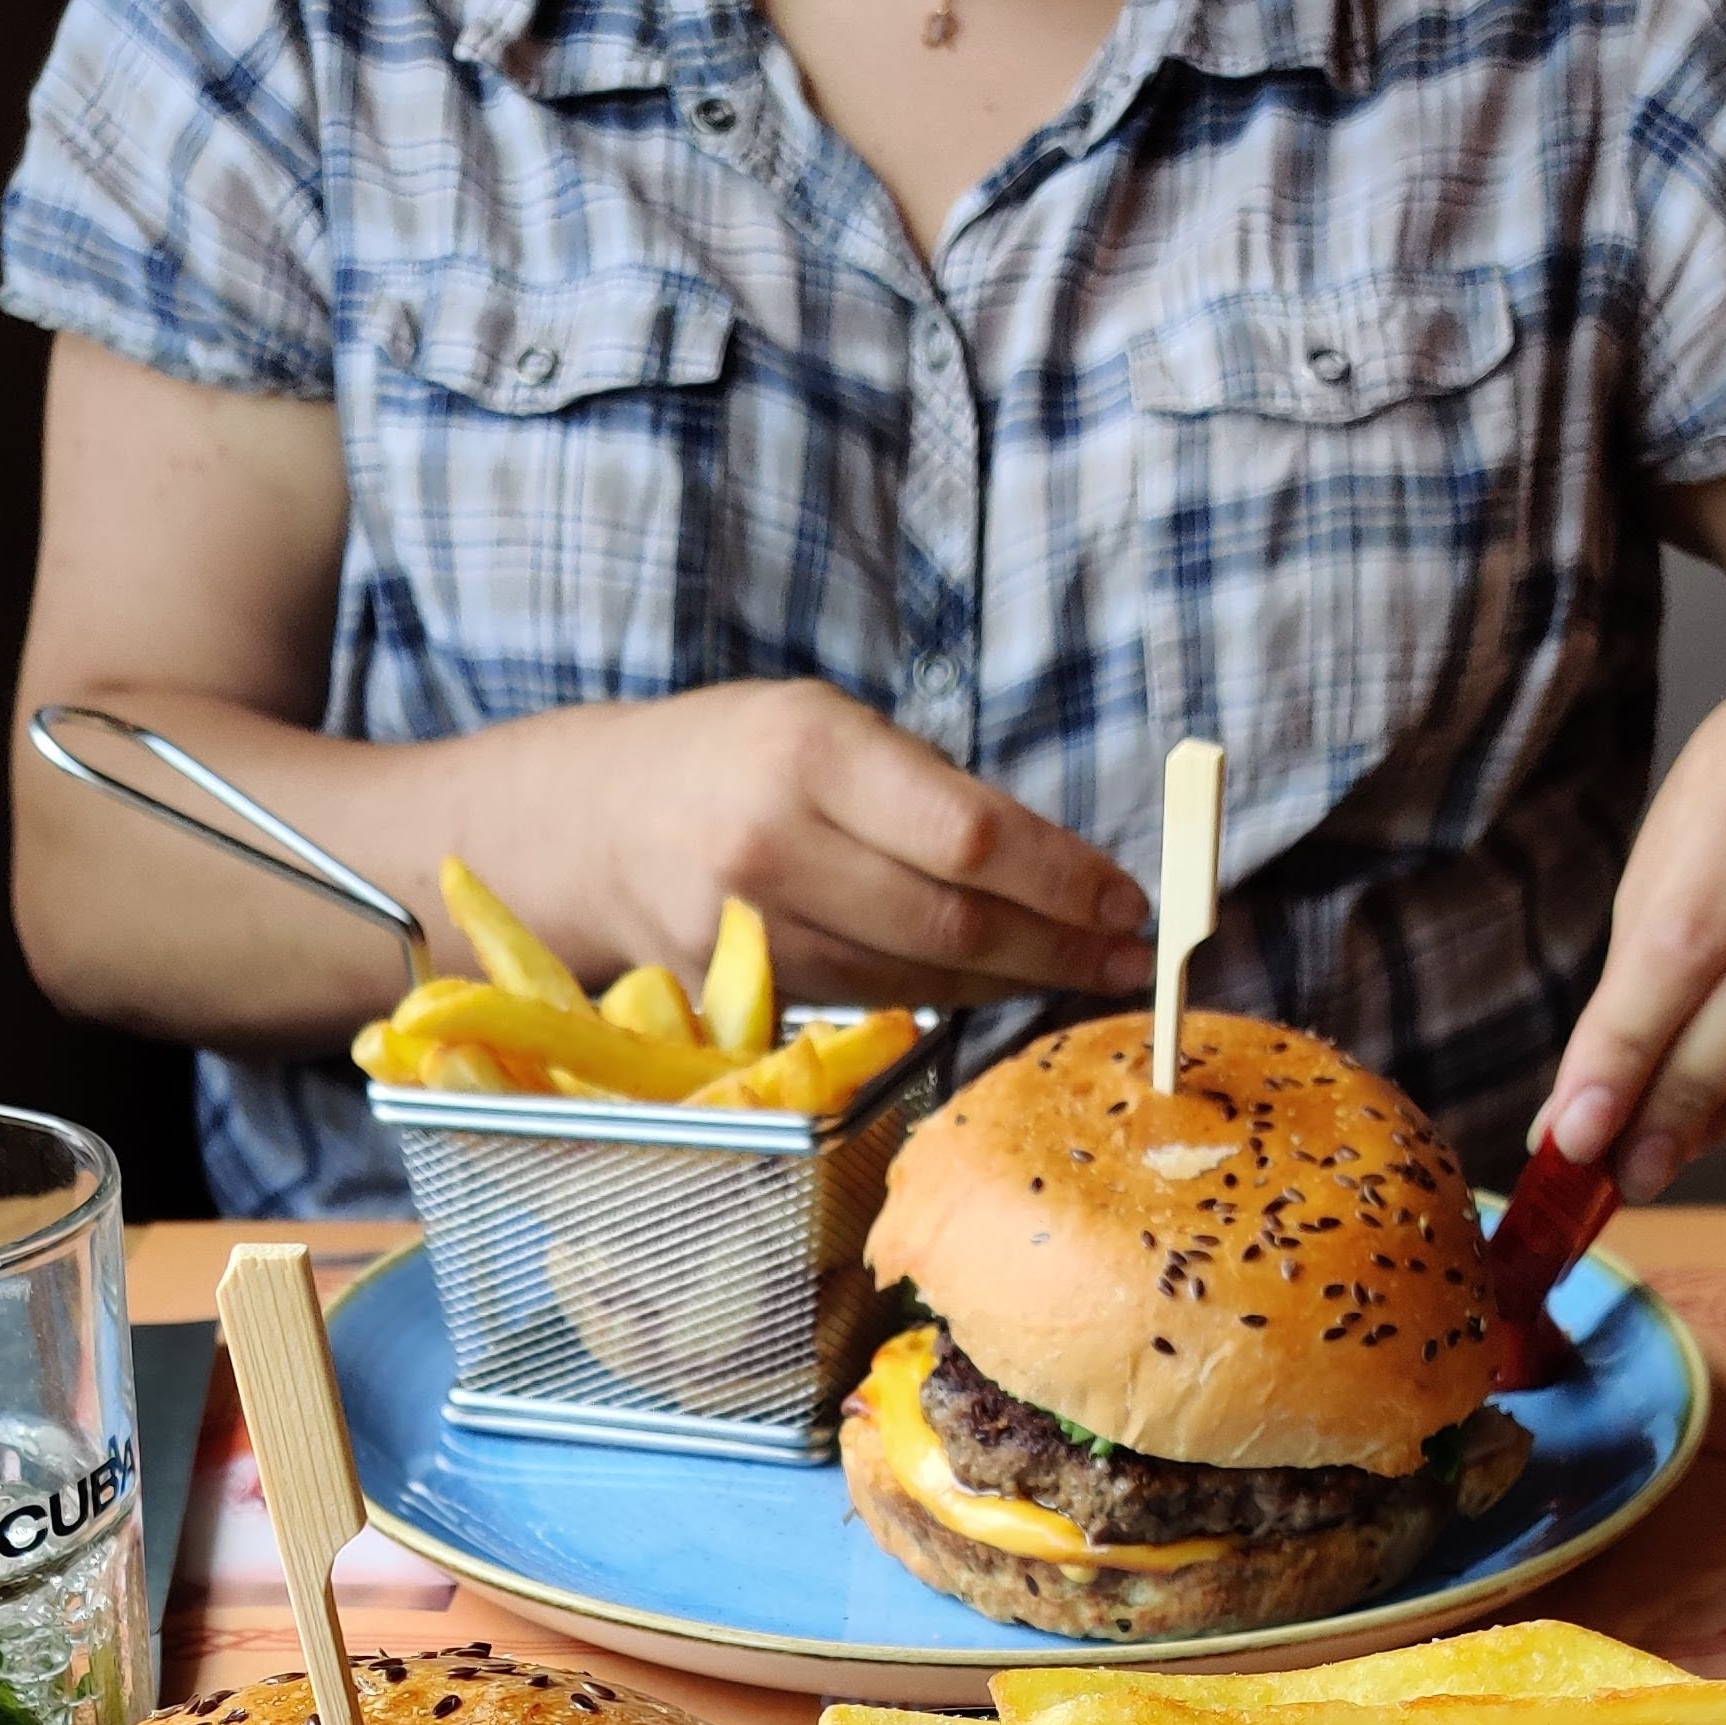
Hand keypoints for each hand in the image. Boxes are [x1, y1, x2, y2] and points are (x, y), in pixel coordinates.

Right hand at [556, 678, 1150, 1008]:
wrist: (596, 827)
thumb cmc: (734, 760)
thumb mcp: (826, 726)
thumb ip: (926, 791)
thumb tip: (1055, 865)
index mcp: (811, 755)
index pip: (970, 836)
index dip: (1063, 879)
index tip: (1126, 899)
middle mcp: (777, 847)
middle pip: (954, 920)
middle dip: (1058, 944)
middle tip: (1129, 955)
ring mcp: (759, 932)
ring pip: (923, 973)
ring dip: (1018, 978)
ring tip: (1084, 969)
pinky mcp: (751, 993)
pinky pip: (878, 998)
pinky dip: (952, 993)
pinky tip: (1000, 981)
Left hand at [1538, 679, 1725, 1197]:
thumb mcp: (1678, 853)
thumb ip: (1634, 976)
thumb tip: (1576, 1105)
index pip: (1678, 946)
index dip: (1625, 1051)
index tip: (1573, 1136)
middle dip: (1672, 1107)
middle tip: (1617, 1177)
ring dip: (1716, 1114)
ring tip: (1654, 1156)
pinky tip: (1714, 1116)